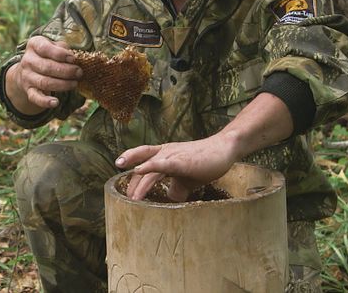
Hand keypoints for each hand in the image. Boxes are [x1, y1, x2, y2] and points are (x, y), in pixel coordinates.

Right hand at [6, 36, 81, 111]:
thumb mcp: (54, 46)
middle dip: (66, 71)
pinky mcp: (28, 90)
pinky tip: (55, 102)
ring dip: (62, 85)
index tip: (73, 59)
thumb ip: (63, 49)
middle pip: (46, 67)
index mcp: (34, 44)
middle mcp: (28, 60)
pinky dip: (45, 102)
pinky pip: (35, 97)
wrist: (29, 69)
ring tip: (74, 84)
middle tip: (79, 73)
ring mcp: (27, 76)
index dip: (60, 54)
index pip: (45, 48)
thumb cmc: (48, 55)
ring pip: (44, 82)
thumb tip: (74, 58)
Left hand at [115, 134, 238, 201]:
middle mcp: (164, 152)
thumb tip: (170, 199)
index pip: (141, 160)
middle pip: (141, 166)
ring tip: (131, 198)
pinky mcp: (181, 160)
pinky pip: (162, 163)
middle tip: (126, 200)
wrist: (224, 149)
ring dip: (138, 183)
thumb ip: (177, 186)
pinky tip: (139, 170)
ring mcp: (172, 155)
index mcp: (164, 154)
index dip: (131, 171)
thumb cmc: (206, 162)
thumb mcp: (187, 177)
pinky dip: (149, 166)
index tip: (124, 186)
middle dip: (132, 183)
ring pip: (148, 167)